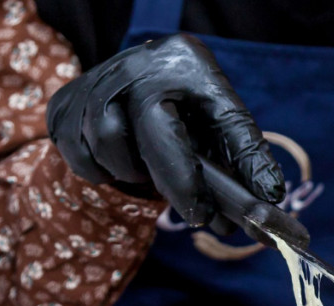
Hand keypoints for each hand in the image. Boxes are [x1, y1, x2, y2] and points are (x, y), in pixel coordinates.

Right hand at [47, 33, 282, 226]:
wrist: (127, 83)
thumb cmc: (183, 107)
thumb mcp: (219, 119)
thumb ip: (244, 154)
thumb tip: (269, 197)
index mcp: (185, 63)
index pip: (212, 119)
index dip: (220, 171)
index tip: (221, 215)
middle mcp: (136, 66)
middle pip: (154, 137)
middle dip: (177, 185)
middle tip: (198, 215)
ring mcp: (95, 82)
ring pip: (109, 147)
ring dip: (131, 172)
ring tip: (148, 169)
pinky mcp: (64, 105)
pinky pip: (81, 158)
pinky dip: (100, 172)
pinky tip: (119, 163)